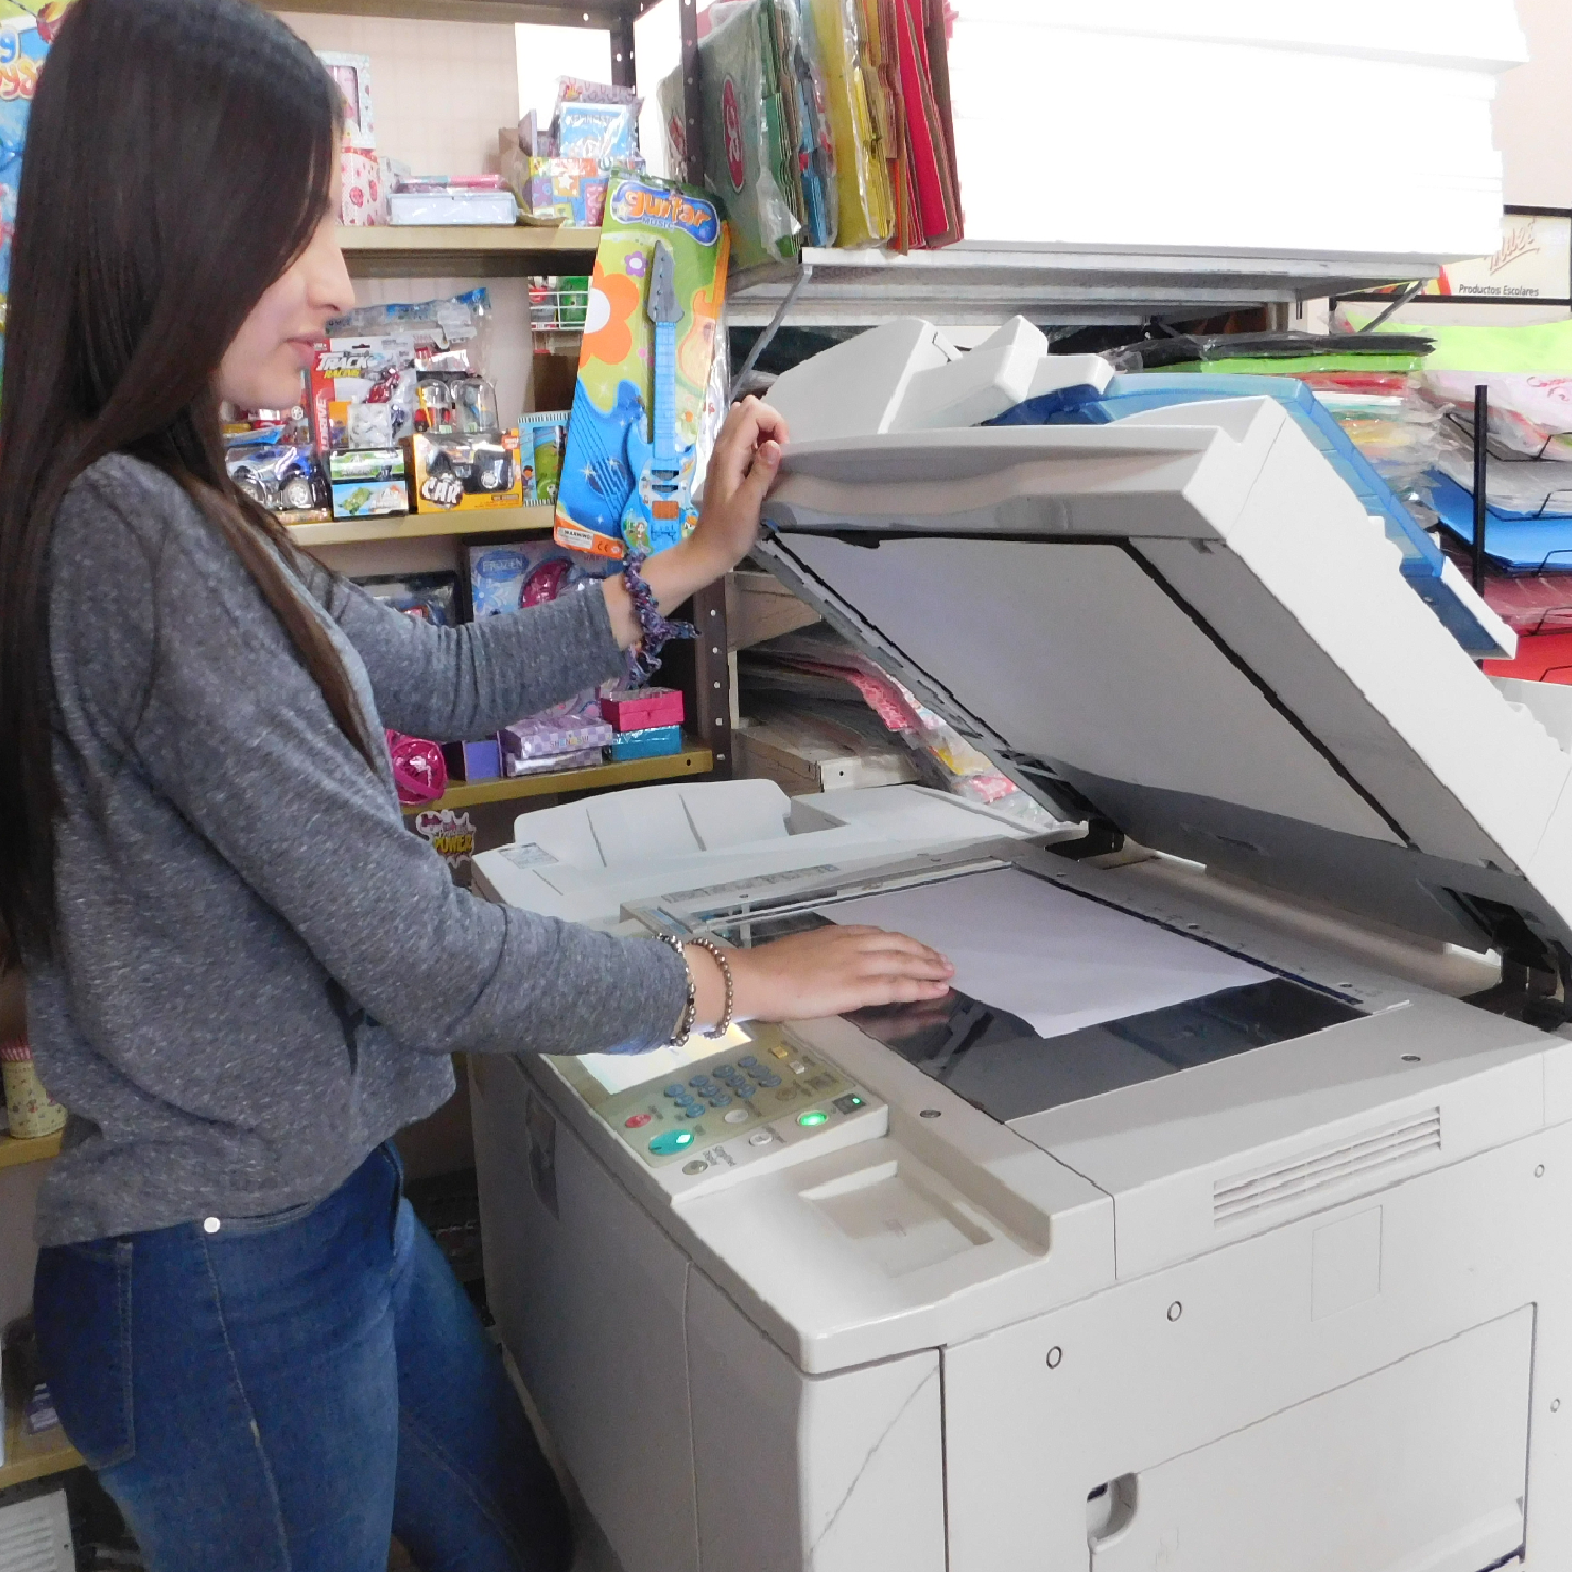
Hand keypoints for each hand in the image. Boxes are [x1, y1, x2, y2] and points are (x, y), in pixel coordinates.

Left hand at [682, 395, 788, 579]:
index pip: (752, 413)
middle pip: (747, 408)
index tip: (783, 450)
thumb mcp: (749, 505)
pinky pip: (742, 435)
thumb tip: (774, 445)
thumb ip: (761, 473)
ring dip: (764, 429)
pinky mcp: (727, 461)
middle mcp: (722, 447)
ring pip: (743, 418)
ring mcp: (723, 453)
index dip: (774, 423)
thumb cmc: (730, 532)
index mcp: (728, 454)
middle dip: (770, 421)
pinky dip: (757, 439)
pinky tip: (762, 463)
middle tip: (779, 450)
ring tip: (772, 455)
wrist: (709, 549)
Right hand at [687, 926, 953, 1025]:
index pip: (880, 936)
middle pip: (899, 945)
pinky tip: (936, 990)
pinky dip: (920, 987)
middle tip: (944, 962)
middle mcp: (852, 944)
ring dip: (929, 968)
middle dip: (924, 953)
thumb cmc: (767, 969)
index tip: (918, 949)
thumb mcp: (800, 950)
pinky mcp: (856, 987)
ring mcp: (856, 965)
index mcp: (836, 935)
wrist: (755, 977)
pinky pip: (896, 986)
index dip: (903, 943)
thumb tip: (829, 965)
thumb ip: (822, 955)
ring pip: (904, 963)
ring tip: (946, 974)